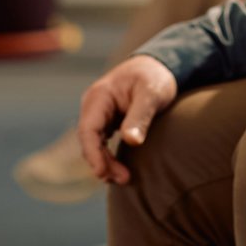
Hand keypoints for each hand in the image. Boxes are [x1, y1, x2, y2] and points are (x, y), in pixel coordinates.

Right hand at [76, 55, 179, 185]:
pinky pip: (101, 143)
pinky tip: (120, 169)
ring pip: (94, 144)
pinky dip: (108, 157)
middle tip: (124, 179)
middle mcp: (94, 105)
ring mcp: (99, 114)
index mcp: (99, 96)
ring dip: (105, 163)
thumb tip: (131, 141)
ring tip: (124, 178)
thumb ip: (140, 116)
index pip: (87, 129)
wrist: (158, 67)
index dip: (93, 154)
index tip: (103, 173)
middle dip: (102, 163)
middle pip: (89, 140)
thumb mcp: (151, 94)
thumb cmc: (154, 77)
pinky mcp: (107, 121)